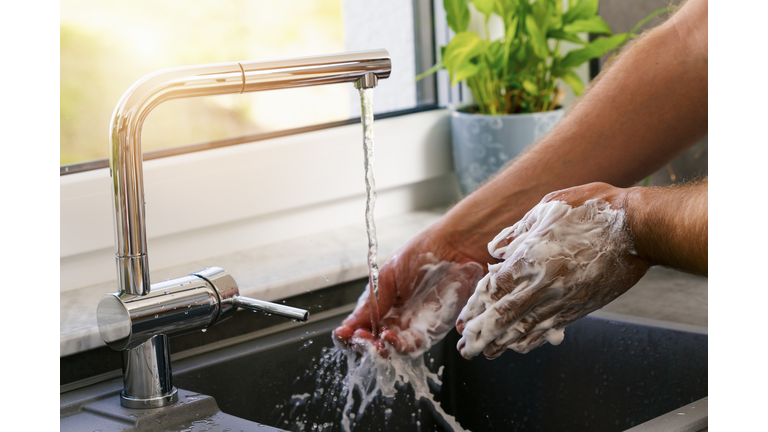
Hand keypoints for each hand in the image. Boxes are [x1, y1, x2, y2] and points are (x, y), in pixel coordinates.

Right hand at [333, 227, 484, 356]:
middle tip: (357, 339)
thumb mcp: (388, 276)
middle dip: (363, 344)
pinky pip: (413, 346)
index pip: (362, 324)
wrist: (455, 247)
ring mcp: (414, 324)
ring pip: (392, 348)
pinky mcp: (432, 329)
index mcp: (383, 302)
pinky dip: (399, 347)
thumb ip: (372, 304)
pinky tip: (389, 338)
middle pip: (375, 340)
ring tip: (374, 342)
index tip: (342, 333)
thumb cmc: (422, 253)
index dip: (350, 333)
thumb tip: (350, 325)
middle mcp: (397, 316)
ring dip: (380, 349)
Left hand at [456, 182, 650, 359]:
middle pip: (505, 315)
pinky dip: (532, 339)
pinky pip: (551, 328)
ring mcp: (564, 298)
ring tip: (485, 353)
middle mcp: (545, 284)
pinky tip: (519, 346)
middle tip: (465, 348)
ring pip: (527, 327)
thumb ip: (518, 231)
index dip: (476, 307)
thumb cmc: (593, 210)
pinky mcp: (582, 306)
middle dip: (482, 334)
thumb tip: (496, 251)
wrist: (637, 227)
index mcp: (532, 257)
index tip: (463, 319)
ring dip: (502, 343)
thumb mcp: (548, 207)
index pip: (494, 289)